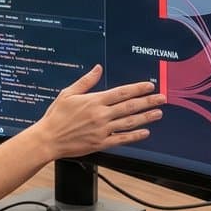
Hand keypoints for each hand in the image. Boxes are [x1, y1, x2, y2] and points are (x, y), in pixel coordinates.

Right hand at [25, 66, 163, 159]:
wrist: (48, 139)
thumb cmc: (56, 116)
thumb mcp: (68, 93)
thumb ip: (86, 81)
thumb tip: (98, 68)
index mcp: (94, 101)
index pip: (122, 92)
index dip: (138, 89)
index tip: (150, 86)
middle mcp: (101, 114)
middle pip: (130, 106)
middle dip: (148, 102)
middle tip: (162, 98)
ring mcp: (102, 130)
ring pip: (129, 122)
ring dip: (146, 117)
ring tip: (158, 113)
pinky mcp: (101, 143)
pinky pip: (121, 139)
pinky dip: (135, 136)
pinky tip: (145, 132)